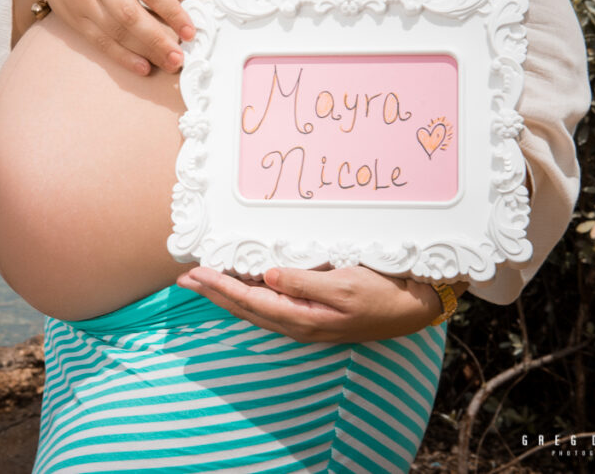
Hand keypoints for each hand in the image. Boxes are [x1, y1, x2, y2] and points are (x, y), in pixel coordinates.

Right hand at [29, 0, 195, 75]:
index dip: (172, 12)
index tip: (190, 31)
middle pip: (131, 15)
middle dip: (158, 39)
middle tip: (179, 57)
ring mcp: (83, 3)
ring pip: (116, 32)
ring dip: (145, 51)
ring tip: (168, 64)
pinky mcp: (74, 20)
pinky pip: (100, 42)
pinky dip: (122, 57)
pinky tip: (142, 67)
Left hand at [176, 265, 442, 343]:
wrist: (410, 310)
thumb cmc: (380, 294)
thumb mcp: (344, 284)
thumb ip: (304, 282)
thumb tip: (267, 275)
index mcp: (301, 317)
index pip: (250, 300)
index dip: (220, 285)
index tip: (196, 272)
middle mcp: (297, 324)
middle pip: (244, 307)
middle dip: (213, 292)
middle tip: (185, 278)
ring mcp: (303, 322)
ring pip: (253, 308)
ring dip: (226, 295)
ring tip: (203, 282)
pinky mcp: (310, 316)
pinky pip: (268, 306)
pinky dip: (247, 296)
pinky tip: (240, 288)